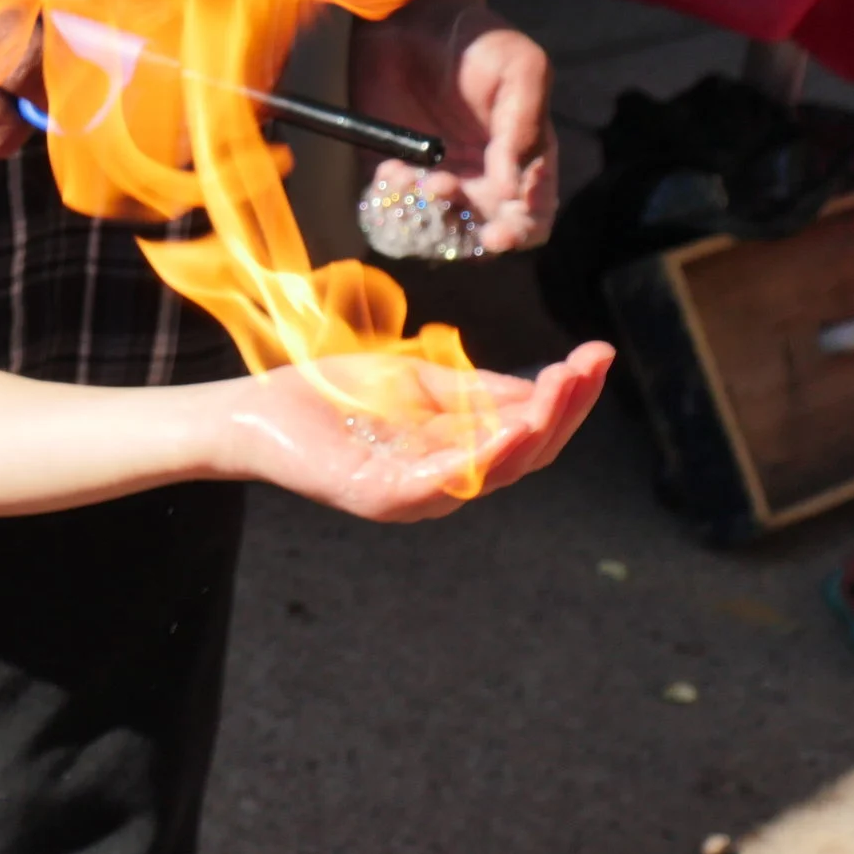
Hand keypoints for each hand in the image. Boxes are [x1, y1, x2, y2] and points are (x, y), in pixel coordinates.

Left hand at [221, 341, 612, 521]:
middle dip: (564, 410)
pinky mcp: (383, 499)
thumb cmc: (330, 395)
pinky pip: (445, 482)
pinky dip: (483, 456)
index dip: (567, 396)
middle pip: (526, 455)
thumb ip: (474, 389)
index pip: (528, 431)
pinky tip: (512, 428)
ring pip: (495, 471)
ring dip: (536, 430)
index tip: (598, 353)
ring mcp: (416, 495)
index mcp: (455, 453)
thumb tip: (542, 388)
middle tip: (590, 367)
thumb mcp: (417, 381)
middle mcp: (444, 481)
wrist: (255, 411)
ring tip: (562, 391)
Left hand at [349, 1, 558, 251]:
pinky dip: (387, 205)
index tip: (497, 232)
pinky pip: (387, 211)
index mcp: (521, 163)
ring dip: (420, 216)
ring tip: (408, 175)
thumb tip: (515, 188)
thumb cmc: (478, 40)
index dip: (518, 233)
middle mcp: (479, 182)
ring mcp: (433, 180)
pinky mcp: (389, 173)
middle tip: (442, 187)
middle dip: (460, 227)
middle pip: (476, 236)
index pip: (529, 219)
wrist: (412, 16)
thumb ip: (526, 123)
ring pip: (430, 229)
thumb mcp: (520, 67)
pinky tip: (389, 171)